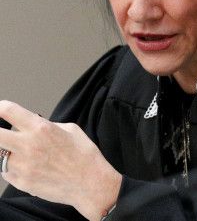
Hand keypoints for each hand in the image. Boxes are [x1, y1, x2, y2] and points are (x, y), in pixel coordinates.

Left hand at [0, 100, 121, 220]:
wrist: (91, 183)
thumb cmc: (85, 156)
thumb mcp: (71, 129)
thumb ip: (47, 125)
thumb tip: (32, 124)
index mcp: (42, 128)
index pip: (8, 111)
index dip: (0, 108)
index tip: (1, 110)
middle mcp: (29, 146)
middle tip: (2, 133)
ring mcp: (23, 166)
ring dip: (6, 152)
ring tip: (22, 153)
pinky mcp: (22, 182)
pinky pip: (6, 172)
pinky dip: (12, 168)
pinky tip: (29, 167)